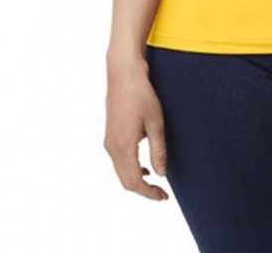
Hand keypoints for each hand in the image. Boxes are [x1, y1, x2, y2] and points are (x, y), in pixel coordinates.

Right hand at [104, 63, 170, 200]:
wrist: (123, 74)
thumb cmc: (141, 95)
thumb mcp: (156, 122)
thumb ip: (158, 150)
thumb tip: (161, 174)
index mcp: (123, 147)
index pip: (134, 181)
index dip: (149, 193)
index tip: (163, 197)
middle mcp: (111, 147)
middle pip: (125, 180)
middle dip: (143, 190)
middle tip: (161, 194)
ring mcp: (108, 141)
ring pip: (120, 171)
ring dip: (136, 180)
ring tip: (154, 182)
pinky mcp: (110, 135)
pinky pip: (118, 160)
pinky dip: (129, 168)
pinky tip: (143, 165)